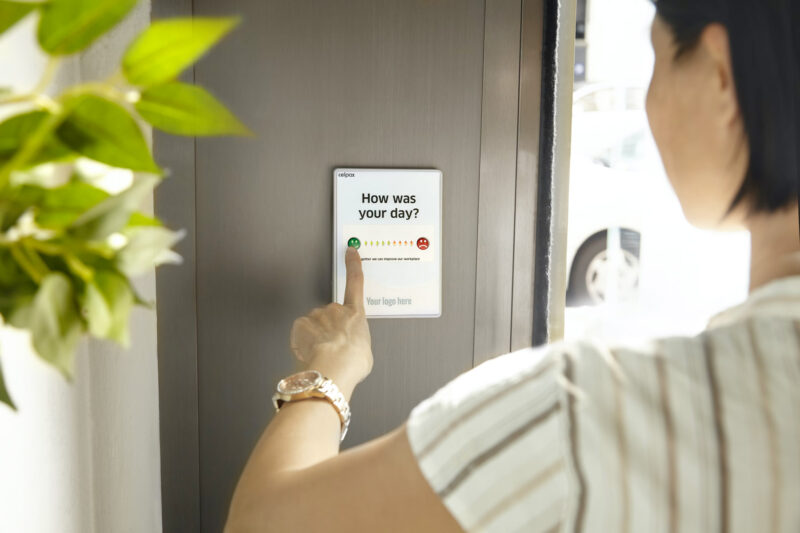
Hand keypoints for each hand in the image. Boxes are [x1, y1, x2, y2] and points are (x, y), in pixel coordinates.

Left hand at [289, 247, 372, 393]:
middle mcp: (336, 310)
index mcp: (355, 314)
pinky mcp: (302, 324)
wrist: (332, 369)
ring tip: (323, 353)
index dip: (353, 264)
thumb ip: (357, 341)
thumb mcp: (365, 352)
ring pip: (315, 323)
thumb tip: (352, 346)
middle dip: (330, 327)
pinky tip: (311, 352)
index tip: (350, 251)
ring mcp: (318, 316)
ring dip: (317, 336)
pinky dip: (304, 341)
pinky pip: (301, 331)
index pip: (356, 282)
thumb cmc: (351, 363)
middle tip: (333, 347)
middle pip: (331, 313)